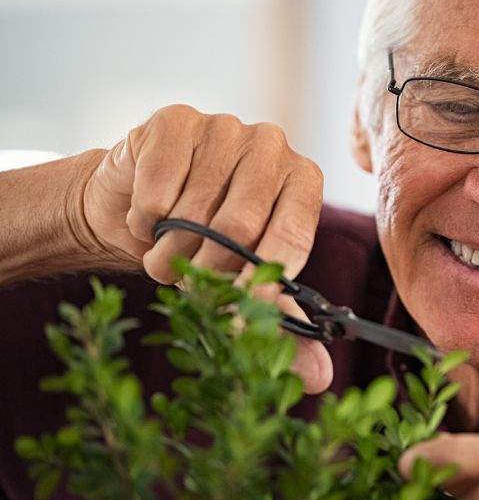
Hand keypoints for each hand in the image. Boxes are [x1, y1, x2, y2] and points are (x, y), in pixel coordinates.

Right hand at [78, 104, 331, 391]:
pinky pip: (159, 187)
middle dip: (208, 271)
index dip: (262, 283)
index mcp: (304, 180)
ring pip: (196, 210)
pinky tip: (149, 216)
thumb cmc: (205, 244)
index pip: (292, 237)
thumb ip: (282, 324)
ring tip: (167, 253)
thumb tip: (321, 379)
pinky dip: (146, 218)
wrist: (137, 209)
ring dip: (171, 251)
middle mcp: (273, 145)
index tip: (237, 313)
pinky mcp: (176, 120)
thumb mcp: (244, 283)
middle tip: (190, 282)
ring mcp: (225, 126)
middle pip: (242, 226)